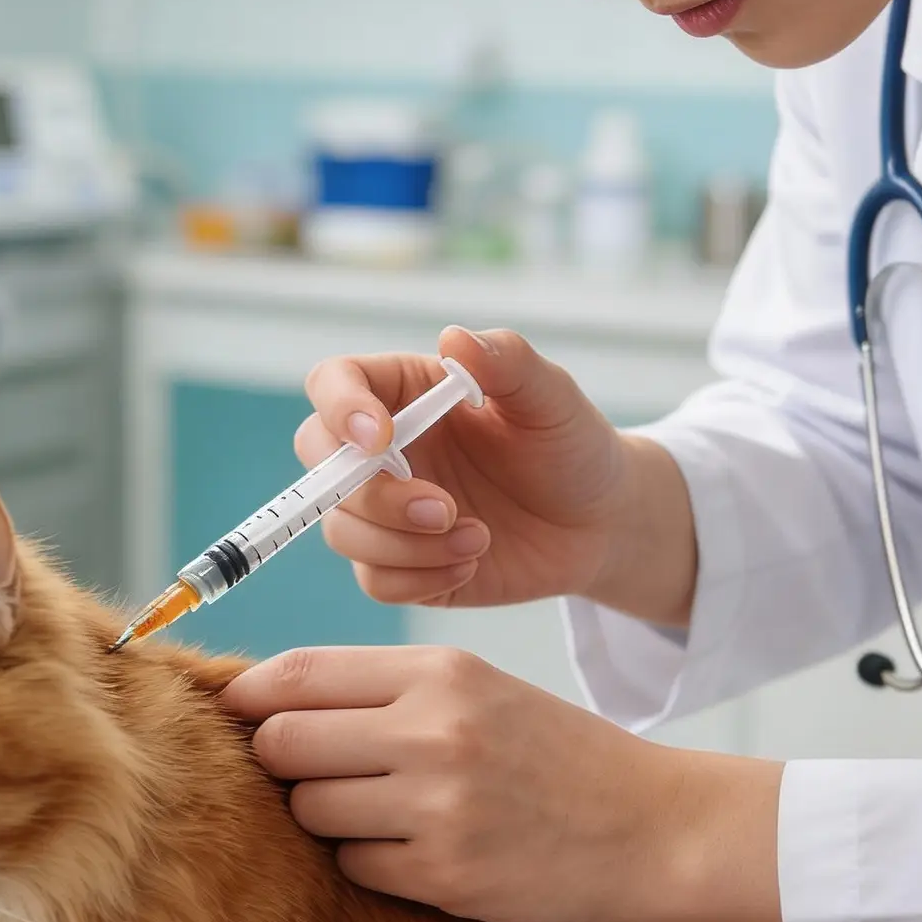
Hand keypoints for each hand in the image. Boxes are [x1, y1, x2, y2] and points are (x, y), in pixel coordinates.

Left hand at [221, 644, 784, 921]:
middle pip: (283, 743)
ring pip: (309, 809)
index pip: (295, 674)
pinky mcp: (446, 877)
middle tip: (310, 772)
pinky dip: (366, 862)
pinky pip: (353, 867)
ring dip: (323, 814)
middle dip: (278, 761)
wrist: (651, 826)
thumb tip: (257, 700)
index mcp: (438, 674)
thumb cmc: (546, 752)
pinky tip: (413, 851)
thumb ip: (376, 689)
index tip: (232, 714)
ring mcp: (439, 808)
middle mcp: (434, 732)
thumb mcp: (473, 688)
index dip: (246, 696)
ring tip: (377, 811)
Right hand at [300, 327, 696, 627]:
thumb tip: (453, 339)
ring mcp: (386, 511)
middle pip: (321, 466)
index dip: (338, 407)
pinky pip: (375, 581)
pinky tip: (472, 560)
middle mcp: (382, 452)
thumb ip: (506, 360)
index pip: (332, 384)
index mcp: (403, 394)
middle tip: (441, 508)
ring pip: (343, 532)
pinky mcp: (401, 565)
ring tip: (478, 537)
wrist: (600, 524)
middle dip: (372, 495)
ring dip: (406, 545)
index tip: (380, 437)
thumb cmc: (571, 447)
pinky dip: (421, 578)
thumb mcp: (551, 397)